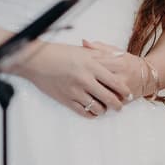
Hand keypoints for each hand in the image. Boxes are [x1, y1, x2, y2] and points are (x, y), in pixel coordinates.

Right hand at [14, 41, 130, 117]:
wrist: (36, 61)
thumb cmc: (59, 53)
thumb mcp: (82, 51)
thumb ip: (100, 55)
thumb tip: (117, 58)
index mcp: (91, 66)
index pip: (114, 82)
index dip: (124, 90)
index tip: (128, 94)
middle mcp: (85, 80)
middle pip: (109, 98)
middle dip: (118, 104)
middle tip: (120, 106)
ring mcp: (75, 91)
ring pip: (97, 108)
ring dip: (104, 109)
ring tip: (104, 107)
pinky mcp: (66, 100)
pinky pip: (83, 112)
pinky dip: (91, 113)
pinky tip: (93, 110)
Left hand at [81, 39, 146, 100]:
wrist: (147, 77)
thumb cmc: (127, 62)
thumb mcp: (115, 52)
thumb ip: (99, 47)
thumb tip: (83, 41)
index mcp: (120, 62)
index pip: (99, 63)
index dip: (85, 64)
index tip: (75, 64)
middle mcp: (122, 76)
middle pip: (99, 80)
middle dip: (86, 80)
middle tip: (74, 79)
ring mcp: (123, 90)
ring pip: (104, 93)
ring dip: (91, 92)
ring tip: (79, 89)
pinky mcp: (124, 101)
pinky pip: (108, 103)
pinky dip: (97, 101)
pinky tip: (87, 99)